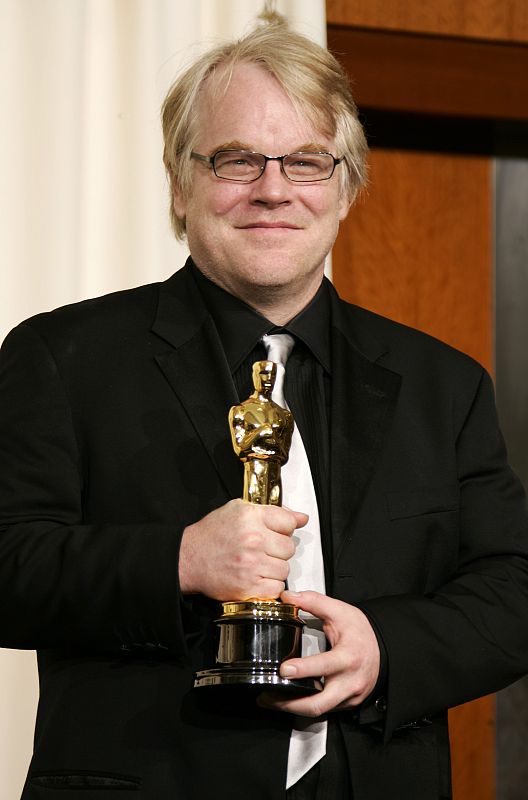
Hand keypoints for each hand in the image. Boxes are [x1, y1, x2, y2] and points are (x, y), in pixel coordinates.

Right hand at [179, 499, 307, 600]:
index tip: (275, 533)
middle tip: (262, 550)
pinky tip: (255, 578)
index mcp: (251, 517)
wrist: (188, 559)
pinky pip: (277, 588)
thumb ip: (272, 512)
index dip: (283, 529)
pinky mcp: (249, 588)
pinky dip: (268, 586)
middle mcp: (253, 540)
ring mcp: (251, 565)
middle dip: (278, 550)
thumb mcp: (238, 510)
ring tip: (256, 564)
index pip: (289, 522)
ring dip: (274, 569)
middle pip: (289, 547)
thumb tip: (300, 517)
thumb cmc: (212, 535)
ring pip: (285, 569)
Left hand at [259, 590, 379, 716]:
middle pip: (318, 703)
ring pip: (319, 711)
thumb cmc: (361, 632)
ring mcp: (349, 696)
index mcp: (348, 656)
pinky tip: (290, 699)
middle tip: (267, 696)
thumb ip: (313, 602)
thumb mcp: (339, 611)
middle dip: (290, 703)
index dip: (303, 670)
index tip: (284, 669)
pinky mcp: (347, 703)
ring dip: (293, 708)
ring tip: (272, 700)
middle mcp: (349, 681)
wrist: (384, 648)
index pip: (324, 666)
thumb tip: (289, 597)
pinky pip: (325, 709)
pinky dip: (305, 706)